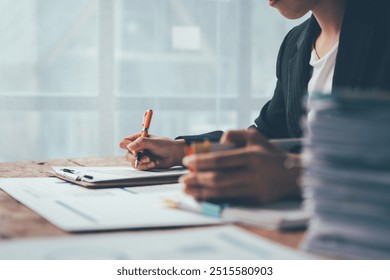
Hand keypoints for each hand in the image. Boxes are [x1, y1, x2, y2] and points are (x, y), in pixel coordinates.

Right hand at [119, 134, 185, 169]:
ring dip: (141, 163)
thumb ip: (141, 143)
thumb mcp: (153, 142)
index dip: (128, 147)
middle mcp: (137, 147)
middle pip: (127, 154)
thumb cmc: (166, 145)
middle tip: (145, 158)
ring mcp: (140, 156)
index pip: (124, 142)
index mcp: (138, 138)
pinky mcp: (144, 163)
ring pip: (132, 162)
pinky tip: (153, 163)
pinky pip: (138, 167)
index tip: (136, 151)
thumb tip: (129, 146)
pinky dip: (145, 166)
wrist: (174, 155)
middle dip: (135, 158)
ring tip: (151, 160)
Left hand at [180, 130, 300, 203]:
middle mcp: (252, 173)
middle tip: (182, 180)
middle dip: (197, 180)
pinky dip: (213, 199)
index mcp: (251, 155)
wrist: (293, 174)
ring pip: (222, 192)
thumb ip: (234, 134)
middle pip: (218, 178)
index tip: (186, 162)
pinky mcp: (256, 200)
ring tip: (187, 190)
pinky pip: (230, 200)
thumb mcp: (255, 136)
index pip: (220, 160)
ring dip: (201, 192)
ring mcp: (254, 189)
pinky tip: (202, 197)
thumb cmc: (269, 153)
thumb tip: (216, 143)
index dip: (201, 162)